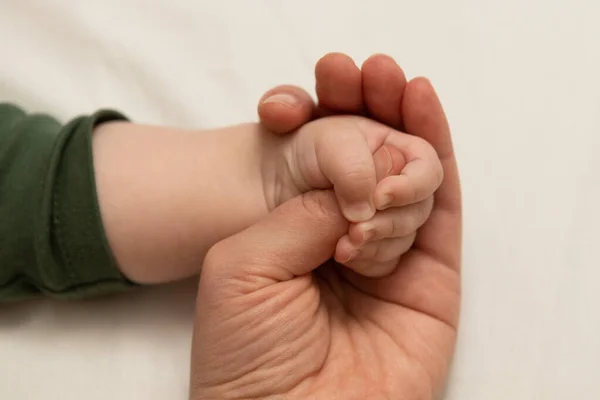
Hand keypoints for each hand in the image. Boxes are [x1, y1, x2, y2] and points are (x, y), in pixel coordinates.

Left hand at [190, 80, 460, 398]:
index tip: (329, 79)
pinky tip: (424, 110)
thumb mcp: (244, 263)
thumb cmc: (246, 356)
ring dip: (402, 132)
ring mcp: (390, 261)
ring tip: (391, 104)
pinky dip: (439, 159)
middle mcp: (344, 243)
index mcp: (294, 235)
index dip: (329, 120)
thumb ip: (301, 212)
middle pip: (370, 166)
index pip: (322, 166)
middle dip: (371, 112)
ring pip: (409, 181)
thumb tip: (353, 186)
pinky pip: (443, 214)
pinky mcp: (431, 283)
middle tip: (367, 70)